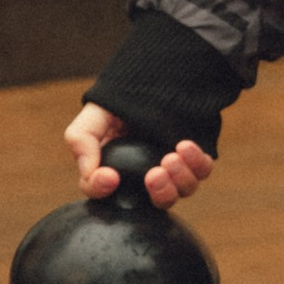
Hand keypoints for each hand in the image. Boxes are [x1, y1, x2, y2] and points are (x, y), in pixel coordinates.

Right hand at [63, 101, 211, 208]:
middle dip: (159, 191)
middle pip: (157, 201)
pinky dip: (197, 162)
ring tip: (173, 156)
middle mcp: (145, 180)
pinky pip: (202, 170)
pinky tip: (185, 146)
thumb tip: (90, 174)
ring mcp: (173, 171)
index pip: (104, 194)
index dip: (102, 190)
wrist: (146, 82)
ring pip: (183, 190)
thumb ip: (81, 142)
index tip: (110, 177)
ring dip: (180, 177)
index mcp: (115, 174)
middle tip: (155, 173)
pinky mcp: (194, 159)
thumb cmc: (115, 107)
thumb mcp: (90, 119)